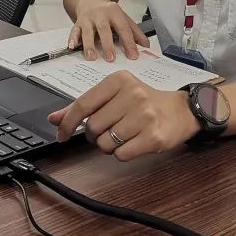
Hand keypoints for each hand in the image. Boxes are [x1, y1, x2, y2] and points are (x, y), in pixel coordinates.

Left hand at [47, 72, 200, 160]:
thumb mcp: (115, 95)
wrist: (182, 110)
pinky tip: (133, 142)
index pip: (83, 104)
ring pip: (105, 143)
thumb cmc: (144, 102)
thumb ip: (84, 106)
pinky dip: (121, 153)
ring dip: (108, 146)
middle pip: (92, 127)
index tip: (60, 133)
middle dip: (94, 135)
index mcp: (119, 80)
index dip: (66, 122)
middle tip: (107, 130)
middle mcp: (132, 95)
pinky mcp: (153, 137)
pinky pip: (121, 154)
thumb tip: (53, 118)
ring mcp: (143, 116)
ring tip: (122, 135)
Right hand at [70, 0, 148, 60]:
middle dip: (107, 44)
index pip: (123, 28)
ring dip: (89, 45)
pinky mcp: (77, 23)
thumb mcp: (123, 18)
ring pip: (87, 31)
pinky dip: (72, 39)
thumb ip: (134, 32)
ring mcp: (87, 18)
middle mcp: (100, 14)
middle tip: (111, 58)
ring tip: (92, 57)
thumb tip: (146, 45)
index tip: (133, 56)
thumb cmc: (108, 13)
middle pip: (104, 29)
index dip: (129, 42)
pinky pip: (74, 31)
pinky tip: (72, 47)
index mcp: (114, 12)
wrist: (90, 0)